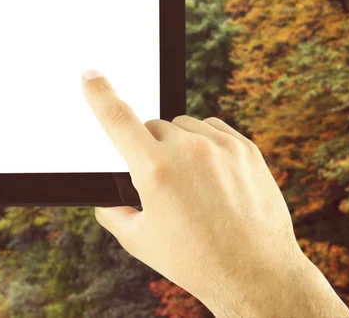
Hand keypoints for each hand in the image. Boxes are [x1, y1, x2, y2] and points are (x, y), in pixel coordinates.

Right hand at [81, 70, 348, 317]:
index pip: (117, 119)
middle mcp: (187, 150)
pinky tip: (210, 174)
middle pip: (151, 126)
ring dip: (177, 144)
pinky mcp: (245, 147)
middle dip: (149, 148)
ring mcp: (219, 146)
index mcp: (155, 170)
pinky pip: (211, 128)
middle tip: (162, 181)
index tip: (90, 74)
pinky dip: (204, 143)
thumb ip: (114, 214)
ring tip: (191, 182)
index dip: (99, 93)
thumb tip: (104, 202)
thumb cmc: (196, 261)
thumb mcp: (141, 241)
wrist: (258, 274)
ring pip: (181, 126)